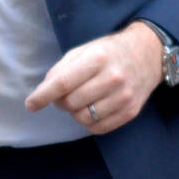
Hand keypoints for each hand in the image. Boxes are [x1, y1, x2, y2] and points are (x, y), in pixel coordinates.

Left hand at [25, 21, 163, 134]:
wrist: (148, 54)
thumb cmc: (110, 51)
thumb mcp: (85, 49)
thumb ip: (62, 69)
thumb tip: (43, 92)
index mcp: (97, 58)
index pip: (63, 83)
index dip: (43, 96)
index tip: (30, 104)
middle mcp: (112, 77)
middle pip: (71, 102)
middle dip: (61, 102)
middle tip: (64, 95)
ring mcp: (123, 96)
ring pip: (83, 118)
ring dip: (75, 112)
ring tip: (80, 100)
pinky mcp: (130, 112)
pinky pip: (98, 128)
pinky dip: (88, 122)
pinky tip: (93, 108)